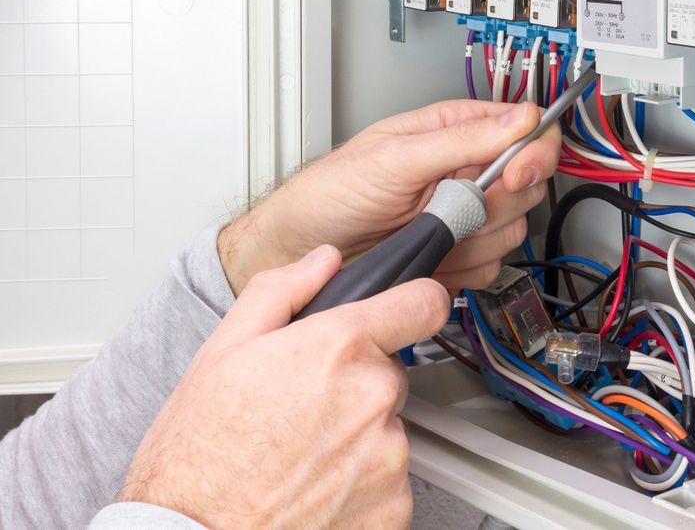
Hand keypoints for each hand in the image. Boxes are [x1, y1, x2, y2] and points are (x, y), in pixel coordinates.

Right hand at [118, 245, 449, 528]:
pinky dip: (361, 482)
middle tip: (304, 406)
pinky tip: (314, 487)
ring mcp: (387, 458)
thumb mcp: (223, 349)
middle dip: (356, 382)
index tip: (408, 311)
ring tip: (301, 455)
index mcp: (337, 348)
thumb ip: (283, 290)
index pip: (423, 303)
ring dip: (357, 436)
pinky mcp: (393, 509)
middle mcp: (372, 399)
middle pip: (390, 373)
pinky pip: (389, 479)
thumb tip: (323, 261)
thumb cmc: (199, 453)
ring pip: (388, 428)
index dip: (415, 303)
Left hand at [219, 100, 560, 294]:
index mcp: (453, 133)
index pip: (525, 132)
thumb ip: (461, 138)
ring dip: (473, 238)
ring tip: (426, 229)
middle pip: (527, 186)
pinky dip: (462, 268)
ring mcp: (462, 218)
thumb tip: (521, 119)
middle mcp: (464, 172)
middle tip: (451, 205)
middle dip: (493, 202)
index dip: (533, 152)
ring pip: (511, 231)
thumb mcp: (394, 156)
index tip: (515, 173)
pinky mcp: (457, 257)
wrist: (304, 250)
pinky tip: (428, 256)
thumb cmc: (331, 192)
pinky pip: (490, 267)